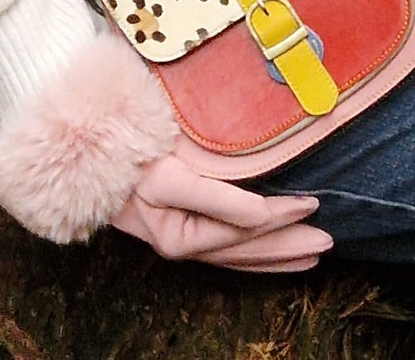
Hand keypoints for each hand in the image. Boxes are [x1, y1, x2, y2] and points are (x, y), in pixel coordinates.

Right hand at [111, 153, 332, 272]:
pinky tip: (271, 253)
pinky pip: (227, 252)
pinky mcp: (181, 230)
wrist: (84, 157)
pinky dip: (253, 255)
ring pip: (240, 258)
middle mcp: (184, 246)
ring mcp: (183, 240)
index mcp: (180, 236)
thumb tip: (261, 215)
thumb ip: (218, 197)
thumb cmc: (127, 159)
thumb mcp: (170, 175)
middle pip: (247, 252)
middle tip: (329, 241)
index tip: (312, 203)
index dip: (282, 216)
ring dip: (278, 257)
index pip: (245, 229)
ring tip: (313, 257)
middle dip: (290, 246)